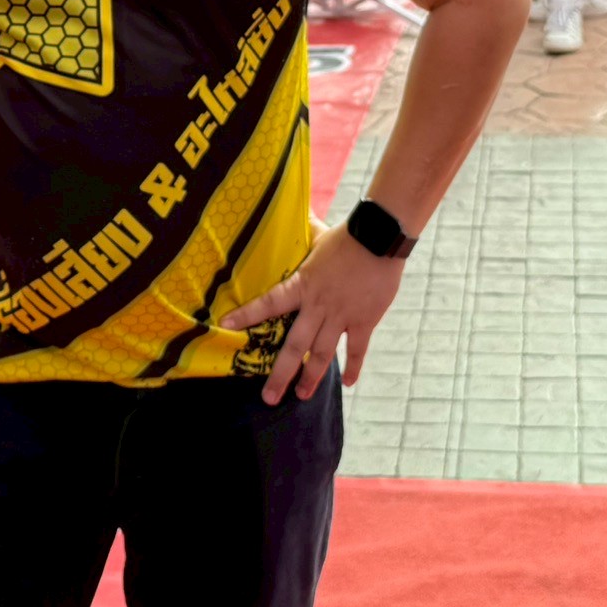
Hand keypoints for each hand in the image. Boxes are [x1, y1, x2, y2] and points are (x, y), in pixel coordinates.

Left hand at [222, 224, 403, 406]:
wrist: (380, 239)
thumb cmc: (347, 236)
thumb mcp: (318, 234)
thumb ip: (303, 231)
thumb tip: (289, 209)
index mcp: (303, 285)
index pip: (269, 302)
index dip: (247, 313)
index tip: (225, 324)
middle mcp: (318, 305)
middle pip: (296, 346)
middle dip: (281, 374)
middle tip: (269, 398)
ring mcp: (341, 316)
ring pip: (323, 354)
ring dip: (312, 377)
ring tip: (302, 396)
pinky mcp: (364, 321)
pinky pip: (357, 349)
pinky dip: (353, 366)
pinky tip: (347, 383)